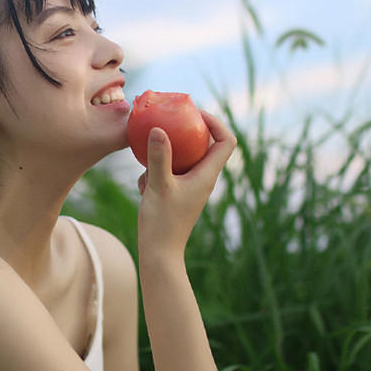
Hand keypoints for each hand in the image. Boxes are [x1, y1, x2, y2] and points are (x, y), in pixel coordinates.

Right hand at [136, 110, 236, 256]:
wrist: (159, 256)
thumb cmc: (162, 224)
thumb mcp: (158, 186)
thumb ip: (159, 157)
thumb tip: (157, 128)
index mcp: (207, 175)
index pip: (226, 141)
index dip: (216, 122)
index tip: (194, 114)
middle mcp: (202, 180)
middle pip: (205, 145)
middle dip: (188, 131)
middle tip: (169, 121)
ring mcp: (190, 188)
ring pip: (184, 158)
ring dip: (167, 152)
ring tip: (149, 155)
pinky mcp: (177, 195)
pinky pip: (170, 173)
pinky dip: (157, 171)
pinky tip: (143, 182)